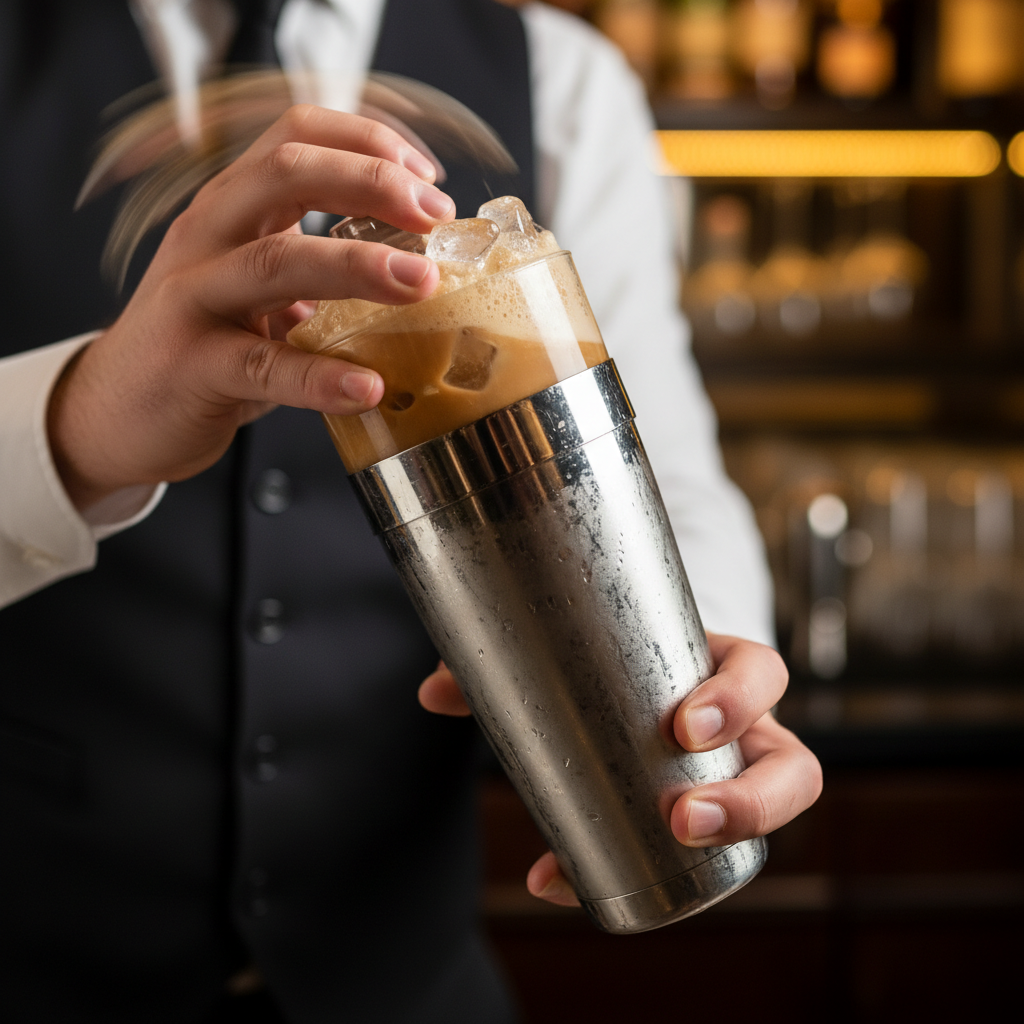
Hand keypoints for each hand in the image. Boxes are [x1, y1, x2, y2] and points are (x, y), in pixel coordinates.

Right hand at [47, 105, 455, 509]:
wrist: (118, 411)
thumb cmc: (203, 344)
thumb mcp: (256, 287)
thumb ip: (315, 269)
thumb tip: (416, 269)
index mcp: (232, 210)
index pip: (296, 137)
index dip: (368, 142)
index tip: (428, 178)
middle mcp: (208, 237)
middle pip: (284, 175)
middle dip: (370, 183)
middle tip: (435, 216)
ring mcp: (194, 299)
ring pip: (273, 262)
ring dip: (357, 266)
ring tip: (420, 283)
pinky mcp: (192, 367)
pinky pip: (262, 367)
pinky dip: (320, 377)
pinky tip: (366, 387)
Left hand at [419, 632, 821, 906]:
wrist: (641, 676)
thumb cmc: (620, 657)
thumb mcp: (582, 645)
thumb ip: (506, 656)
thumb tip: (435, 691)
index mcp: (722, 668)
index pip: (761, 673)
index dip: (738, 700)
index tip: (681, 726)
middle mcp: (748, 727)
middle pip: (792, 766)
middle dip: (751, 799)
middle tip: (682, 816)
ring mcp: (736, 775)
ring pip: (770, 820)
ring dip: (728, 842)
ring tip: (660, 856)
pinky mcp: (705, 819)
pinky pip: (697, 864)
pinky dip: (632, 878)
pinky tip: (561, 881)